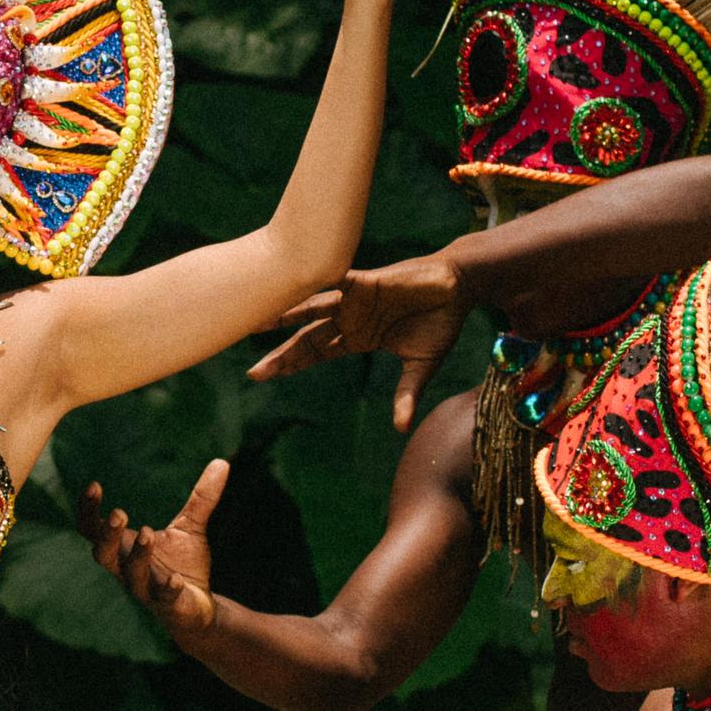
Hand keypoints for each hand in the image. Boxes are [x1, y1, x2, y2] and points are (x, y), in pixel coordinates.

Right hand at [80, 461, 223, 631]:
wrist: (198, 609)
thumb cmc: (183, 566)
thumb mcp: (191, 527)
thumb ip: (201, 498)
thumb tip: (223, 462)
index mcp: (123, 548)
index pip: (92, 530)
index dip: (88, 510)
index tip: (94, 485)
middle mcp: (127, 569)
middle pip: (102, 554)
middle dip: (107, 535)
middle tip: (118, 514)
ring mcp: (146, 590)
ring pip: (131, 576)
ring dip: (137, 555)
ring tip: (147, 533)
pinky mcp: (168, 606)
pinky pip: (163, 598)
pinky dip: (168, 588)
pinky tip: (176, 579)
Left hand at [251, 254, 468, 432]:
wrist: (458, 287)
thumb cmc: (439, 322)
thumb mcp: (422, 366)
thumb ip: (407, 395)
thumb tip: (401, 429)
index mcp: (357, 338)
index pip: (314, 354)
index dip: (289, 364)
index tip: (260, 377)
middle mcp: (349, 319)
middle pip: (305, 337)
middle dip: (280, 353)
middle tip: (253, 371)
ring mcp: (355, 299)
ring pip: (311, 307)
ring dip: (285, 313)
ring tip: (257, 319)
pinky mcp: (366, 282)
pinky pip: (337, 281)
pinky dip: (317, 284)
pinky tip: (292, 285)